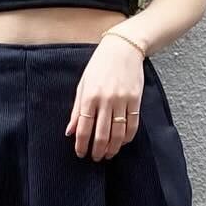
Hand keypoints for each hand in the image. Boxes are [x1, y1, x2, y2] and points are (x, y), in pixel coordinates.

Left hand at [65, 34, 143, 160]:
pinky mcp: (135, 100)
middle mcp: (106, 100)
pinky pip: (133, 124)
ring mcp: (122, 101)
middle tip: (96, 158)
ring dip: (113, 148)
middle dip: (97, 150)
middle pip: (102, 134)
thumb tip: (70, 131)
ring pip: (118, 133)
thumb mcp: (83, 85)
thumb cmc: (100, 66)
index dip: (82, 144)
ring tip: (108, 154)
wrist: (123, 48)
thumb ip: (77, 110)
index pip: (84, 128)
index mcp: (89, 96)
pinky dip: (127, 137)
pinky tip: (122, 142)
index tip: (81, 154)